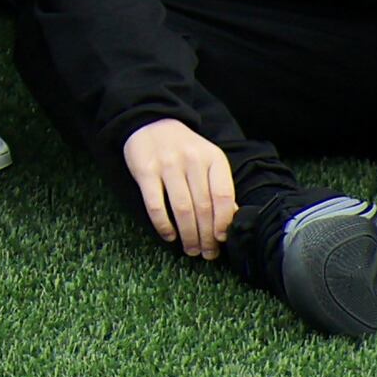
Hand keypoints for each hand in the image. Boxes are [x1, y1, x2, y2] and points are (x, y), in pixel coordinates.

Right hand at [126, 118, 241, 258]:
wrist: (150, 123)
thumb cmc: (185, 149)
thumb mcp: (207, 161)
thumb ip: (219, 187)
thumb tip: (231, 220)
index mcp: (213, 158)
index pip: (222, 196)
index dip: (223, 222)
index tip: (221, 240)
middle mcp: (192, 160)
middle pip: (203, 207)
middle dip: (206, 236)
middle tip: (207, 254)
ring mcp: (167, 164)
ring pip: (182, 209)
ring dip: (188, 235)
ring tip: (191, 250)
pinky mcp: (145, 170)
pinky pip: (155, 204)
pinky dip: (163, 224)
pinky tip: (169, 235)